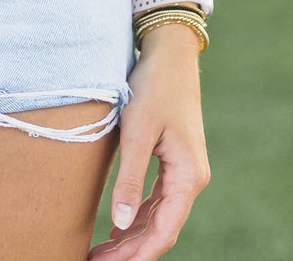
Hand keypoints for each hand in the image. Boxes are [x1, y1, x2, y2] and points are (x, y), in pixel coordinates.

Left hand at [89, 25, 209, 258]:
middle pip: (162, 229)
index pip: (164, 231)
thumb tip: (120, 223)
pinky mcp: (175, 162)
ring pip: (159, 217)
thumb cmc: (154, 86)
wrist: (170, 52)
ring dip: (132, 236)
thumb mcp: (137, 132)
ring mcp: (185, 172)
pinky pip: (158, 201)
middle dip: (131, 251)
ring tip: (101, 252)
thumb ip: (130, 179)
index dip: (137, 255)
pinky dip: (138, 217)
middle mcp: (192, 179)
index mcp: (189, 176)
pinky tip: (118, 227)